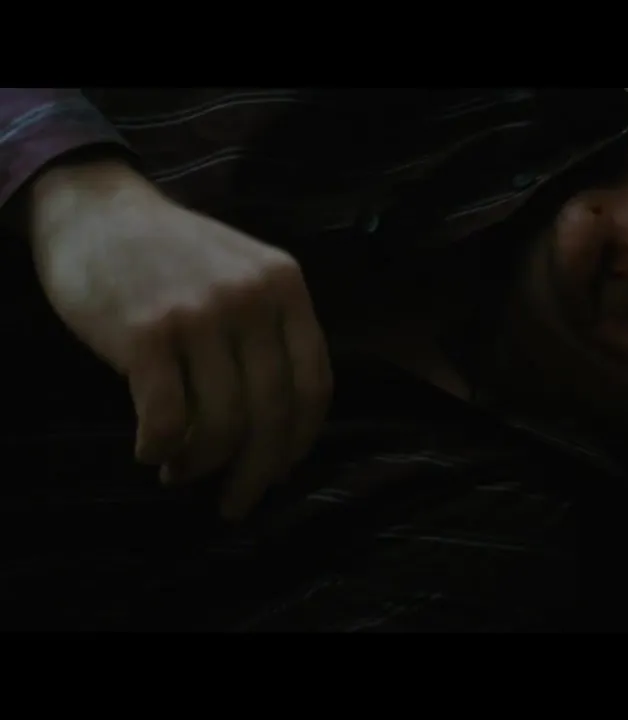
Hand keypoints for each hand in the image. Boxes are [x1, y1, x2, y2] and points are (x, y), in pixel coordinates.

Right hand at [28, 158, 331, 519]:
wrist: (94, 208)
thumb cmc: (172, 253)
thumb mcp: (244, 273)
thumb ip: (271, 333)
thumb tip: (282, 431)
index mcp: (286, 286)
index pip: (315, 384)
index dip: (300, 439)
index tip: (281, 471)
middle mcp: (252, 299)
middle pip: (274, 412)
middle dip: (258, 472)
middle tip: (237, 504)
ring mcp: (200, 315)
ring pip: (223, 423)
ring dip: (203, 465)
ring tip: (181, 474)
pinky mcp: (146, 333)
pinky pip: (166, 418)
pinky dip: (161, 448)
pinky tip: (150, 451)